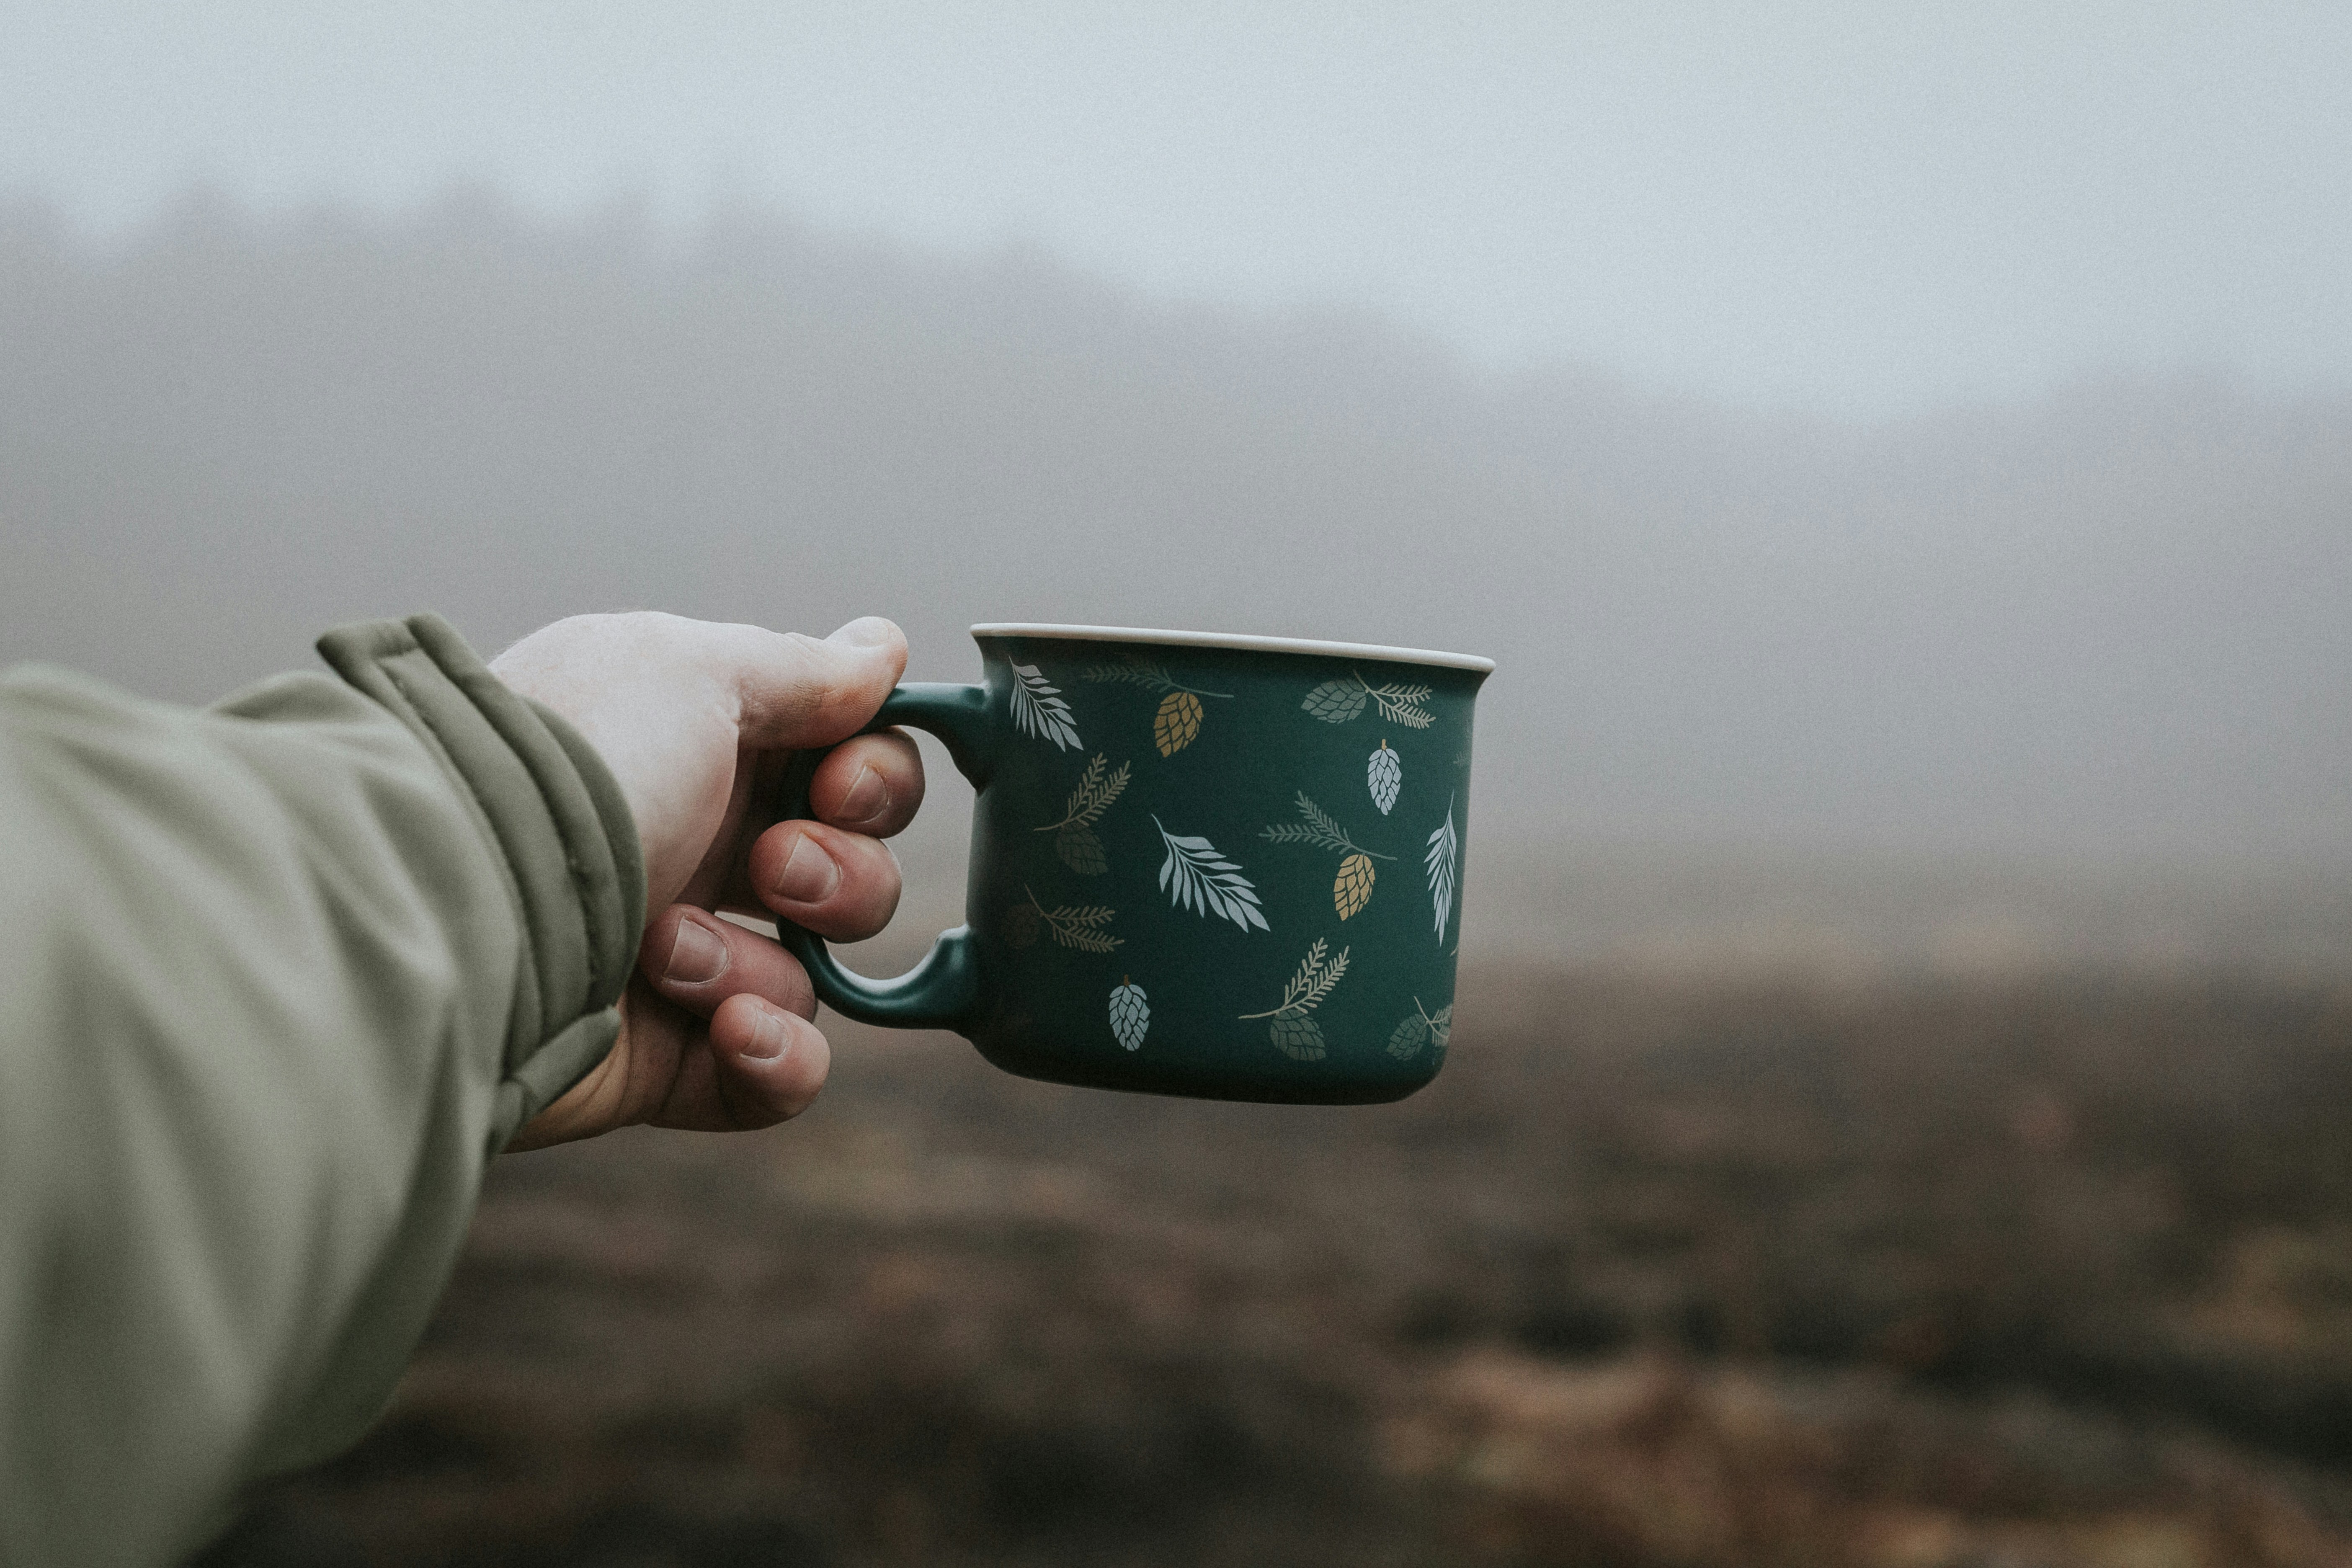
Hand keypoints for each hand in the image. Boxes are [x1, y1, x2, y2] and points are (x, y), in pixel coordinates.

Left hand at [486, 611, 923, 1149]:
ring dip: (762, 960)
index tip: (838, 785)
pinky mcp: (659, 1061)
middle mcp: (689, 849)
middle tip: (770, 866)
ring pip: (811, 973)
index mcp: (698, 750)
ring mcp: (672, 960)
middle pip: (850, 871)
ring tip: (667, 948)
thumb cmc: (570, 767)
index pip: (845, 765)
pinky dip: (776, 1057)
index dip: (875, 779)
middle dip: (837, 872)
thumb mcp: (691, 674)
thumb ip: (803, 669)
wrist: (452, 904)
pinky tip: (729, 1030)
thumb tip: (881, 648)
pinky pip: (776, 1075)